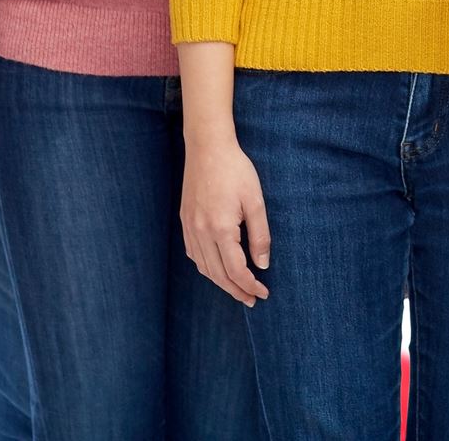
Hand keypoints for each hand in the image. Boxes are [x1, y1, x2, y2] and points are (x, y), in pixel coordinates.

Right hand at [181, 131, 271, 305]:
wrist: (207, 148)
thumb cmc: (236, 170)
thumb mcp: (255, 201)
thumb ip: (260, 235)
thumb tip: (263, 264)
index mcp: (221, 229)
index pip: (236, 270)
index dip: (250, 285)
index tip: (263, 293)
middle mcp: (201, 233)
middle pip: (218, 275)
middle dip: (235, 290)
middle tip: (251, 300)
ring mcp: (190, 228)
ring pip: (204, 267)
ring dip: (220, 282)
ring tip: (237, 289)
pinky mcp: (185, 222)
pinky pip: (194, 254)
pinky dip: (206, 267)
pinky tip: (217, 268)